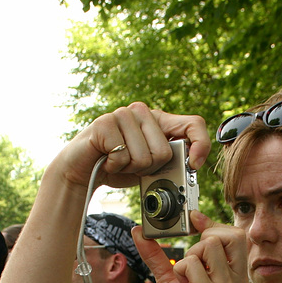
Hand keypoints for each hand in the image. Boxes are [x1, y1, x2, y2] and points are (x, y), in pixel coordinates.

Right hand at [45, 102, 209, 194]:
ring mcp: (123, 114)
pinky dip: (115, 166)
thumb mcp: (150, 165)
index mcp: (159, 120)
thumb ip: (170, 161)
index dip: (200, 144)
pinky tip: (106, 160)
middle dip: (150, 168)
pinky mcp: (105, 123)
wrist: (82, 170)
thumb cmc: (118, 167)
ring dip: (130, 168)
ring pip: (145, 156)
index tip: (195, 164)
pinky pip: (123, 156)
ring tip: (118, 161)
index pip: (193, 124)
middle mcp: (142, 112)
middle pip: (166, 151)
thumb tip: (192, 165)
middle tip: (132, 165)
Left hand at [134, 211, 249, 282]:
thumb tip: (139, 232)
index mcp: (237, 277)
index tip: (193, 219)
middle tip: (190, 257)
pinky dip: (179, 269)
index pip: (236, 236)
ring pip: (209, 245)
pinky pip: (192, 263)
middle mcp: (237, 282)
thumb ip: (159, 256)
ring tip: (184, 276)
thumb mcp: (175, 282)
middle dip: (205, 237)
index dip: (213, 223)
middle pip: (229, 235)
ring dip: (189, 256)